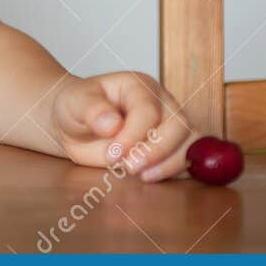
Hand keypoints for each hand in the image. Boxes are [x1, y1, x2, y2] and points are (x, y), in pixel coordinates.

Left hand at [49, 71, 195, 181]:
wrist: (74, 127)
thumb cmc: (76, 107)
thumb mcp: (75, 102)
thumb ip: (91, 110)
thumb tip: (112, 123)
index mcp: (138, 87)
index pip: (148, 111)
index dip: (133, 136)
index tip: (113, 154)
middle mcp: (161, 104)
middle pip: (179, 126)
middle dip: (156, 152)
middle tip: (130, 167)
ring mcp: (171, 126)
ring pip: (190, 145)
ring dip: (170, 165)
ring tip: (141, 175)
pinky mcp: (172, 149)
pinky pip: (188, 162)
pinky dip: (176, 173)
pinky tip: (152, 178)